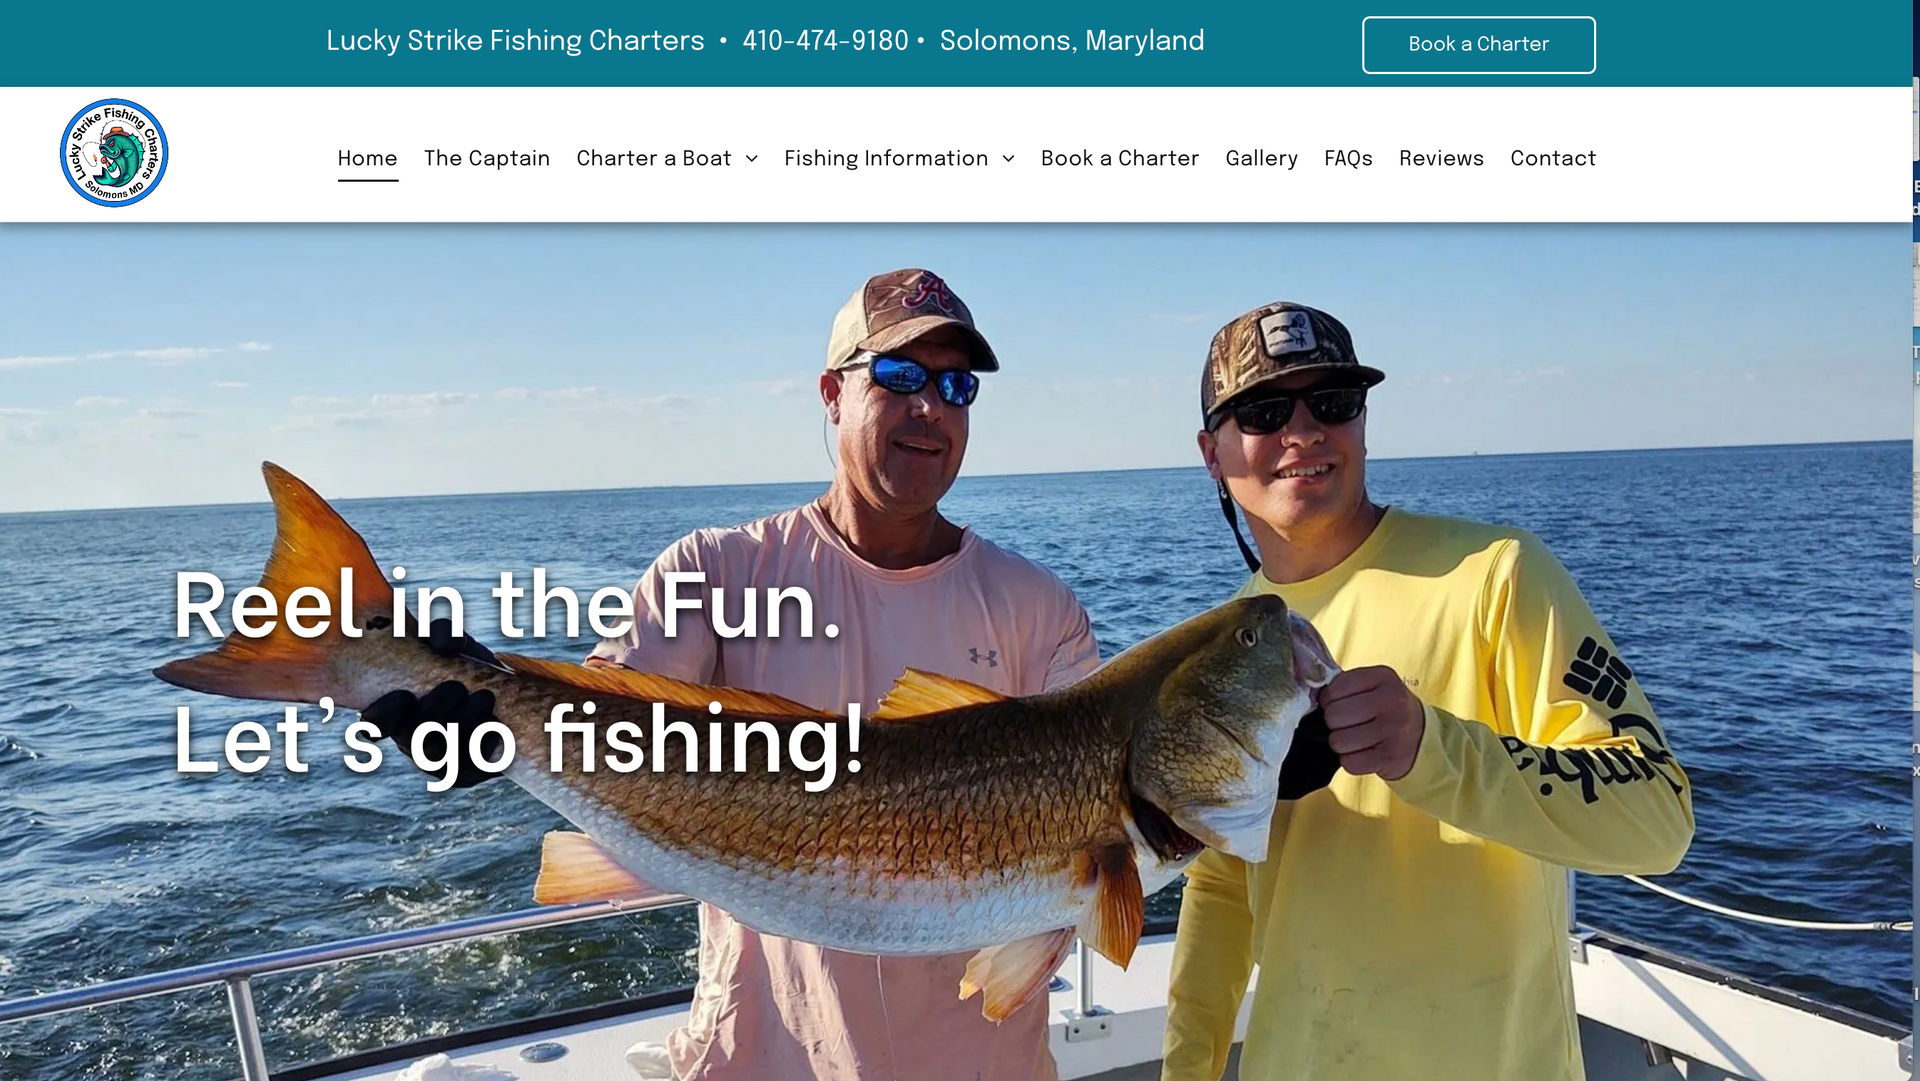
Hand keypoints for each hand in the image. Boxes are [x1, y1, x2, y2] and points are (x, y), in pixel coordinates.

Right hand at [360, 618, 505, 788]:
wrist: (503, 693)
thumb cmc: (465, 666)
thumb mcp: (455, 646)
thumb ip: (444, 634)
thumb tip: (440, 643)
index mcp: (396, 714)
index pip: (373, 725)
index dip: (384, 715)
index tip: (404, 694)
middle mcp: (412, 742)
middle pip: (413, 740)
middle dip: (434, 712)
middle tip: (455, 687)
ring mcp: (440, 762)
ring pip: (442, 755)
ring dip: (463, 724)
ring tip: (484, 698)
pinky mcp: (469, 772)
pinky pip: (473, 765)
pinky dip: (485, 740)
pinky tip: (496, 721)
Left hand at [1320, 666, 1424, 780]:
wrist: (1420, 738)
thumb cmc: (1385, 709)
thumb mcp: (1372, 686)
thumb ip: (1343, 684)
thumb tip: (1307, 690)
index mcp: (1383, 676)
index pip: (1334, 689)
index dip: (1328, 700)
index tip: (1338, 704)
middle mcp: (1392, 700)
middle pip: (1334, 716)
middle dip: (1334, 724)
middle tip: (1348, 724)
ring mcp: (1393, 730)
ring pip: (1339, 741)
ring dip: (1341, 744)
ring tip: (1356, 739)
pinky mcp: (1390, 757)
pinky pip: (1349, 762)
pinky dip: (1351, 760)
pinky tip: (1364, 752)